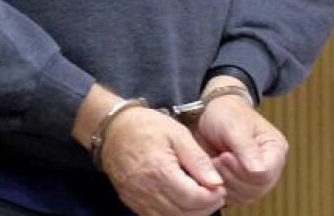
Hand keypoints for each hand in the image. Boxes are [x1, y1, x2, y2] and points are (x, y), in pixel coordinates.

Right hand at [99, 106, 226, 215]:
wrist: (113, 129)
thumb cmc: (147, 126)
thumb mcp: (177, 133)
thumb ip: (198, 159)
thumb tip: (216, 182)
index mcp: (159, 170)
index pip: (192, 198)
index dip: (212, 197)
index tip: (220, 188)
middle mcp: (146, 189)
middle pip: (183, 213)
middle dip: (205, 208)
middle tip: (215, 194)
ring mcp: (137, 199)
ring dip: (191, 213)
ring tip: (202, 198)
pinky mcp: (131, 202)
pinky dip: (173, 214)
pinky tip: (183, 202)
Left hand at [192, 85, 288, 205]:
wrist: (210, 116)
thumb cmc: (225, 114)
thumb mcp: (234, 126)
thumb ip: (246, 148)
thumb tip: (259, 171)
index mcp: (275, 148)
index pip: (267, 173)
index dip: (243, 169)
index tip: (226, 155)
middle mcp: (270, 166)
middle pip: (257, 188)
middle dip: (232, 175)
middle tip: (218, 158)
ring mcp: (257, 179)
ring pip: (245, 195)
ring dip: (225, 181)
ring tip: (215, 161)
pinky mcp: (242, 186)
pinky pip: (234, 198)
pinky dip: (220, 187)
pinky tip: (214, 170)